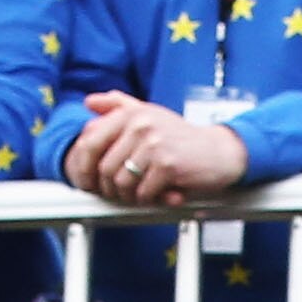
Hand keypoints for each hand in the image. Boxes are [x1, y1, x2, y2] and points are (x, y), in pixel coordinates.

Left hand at [71, 87, 250, 205]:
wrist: (219, 152)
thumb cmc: (182, 138)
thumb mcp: (150, 114)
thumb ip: (119, 105)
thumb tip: (89, 102)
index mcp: (131, 113)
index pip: (89, 141)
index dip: (83, 167)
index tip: (88, 181)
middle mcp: (140, 125)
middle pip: (103, 168)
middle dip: (108, 188)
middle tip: (118, 193)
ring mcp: (154, 144)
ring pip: (121, 183)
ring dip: (128, 196)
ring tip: (140, 193)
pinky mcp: (167, 165)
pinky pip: (142, 193)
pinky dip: (148, 199)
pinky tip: (158, 193)